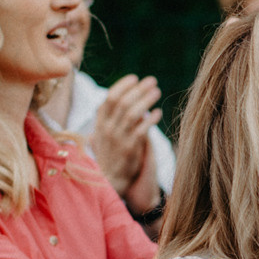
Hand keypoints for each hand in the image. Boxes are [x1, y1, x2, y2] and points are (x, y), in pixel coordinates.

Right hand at [91, 75, 161, 195]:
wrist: (109, 180)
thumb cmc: (108, 155)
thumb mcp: (101, 135)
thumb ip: (106, 119)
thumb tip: (112, 102)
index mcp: (99, 123)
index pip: (109, 98)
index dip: (122, 86)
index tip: (134, 78)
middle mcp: (107, 129)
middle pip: (123, 102)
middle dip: (138, 89)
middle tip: (152, 81)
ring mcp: (118, 139)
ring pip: (133, 113)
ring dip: (146, 100)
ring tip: (157, 92)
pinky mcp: (130, 149)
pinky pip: (141, 130)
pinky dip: (150, 119)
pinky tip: (158, 113)